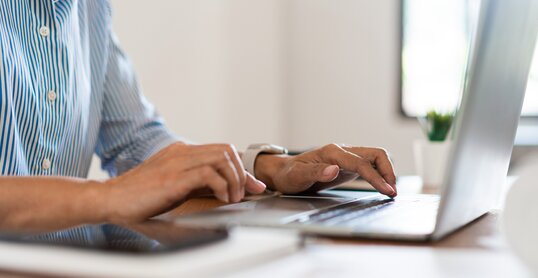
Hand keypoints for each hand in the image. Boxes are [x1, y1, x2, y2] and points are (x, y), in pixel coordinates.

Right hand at [100, 143, 266, 223]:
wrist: (109, 199)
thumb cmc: (139, 196)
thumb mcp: (173, 185)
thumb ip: (197, 183)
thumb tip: (224, 191)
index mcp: (181, 152)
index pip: (221, 150)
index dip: (241, 168)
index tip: (253, 185)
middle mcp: (181, 152)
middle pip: (226, 150)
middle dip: (241, 173)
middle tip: (242, 194)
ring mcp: (177, 162)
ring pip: (222, 158)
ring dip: (235, 179)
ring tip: (233, 197)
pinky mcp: (173, 177)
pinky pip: (208, 174)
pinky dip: (222, 186)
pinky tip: (222, 199)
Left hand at [255, 144, 396, 196]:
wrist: (284, 172)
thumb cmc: (289, 175)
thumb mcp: (297, 176)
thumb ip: (316, 172)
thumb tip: (334, 170)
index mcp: (332, 152)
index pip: (361, 163)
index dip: (376, 177)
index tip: (387, 190)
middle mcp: (342, 151)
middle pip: (376, 154)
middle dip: (388, 171)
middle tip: (392, 192)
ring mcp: (346, 157)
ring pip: (375, 158)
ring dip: (386, 172)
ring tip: (390, 191)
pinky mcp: (347, 165)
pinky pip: (369, 166)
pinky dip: (379, 174)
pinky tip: (381, 186)